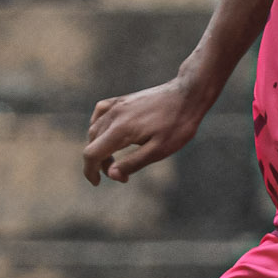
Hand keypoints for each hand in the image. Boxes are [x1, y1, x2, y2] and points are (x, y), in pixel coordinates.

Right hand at [83, 77, 207, 186]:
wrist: (188, 94)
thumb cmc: (177, 124)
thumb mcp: (159, 150)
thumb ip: (133, 163)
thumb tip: (110, 175)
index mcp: (121, 130)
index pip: (92, 153)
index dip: (89, 171)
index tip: (97, 183)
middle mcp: (114, 115)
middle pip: (92, 143)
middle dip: (99, 162)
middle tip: (120, 174)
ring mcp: (117, 105)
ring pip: (95, 129)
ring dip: (99, 147)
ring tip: (116, 159)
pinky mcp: (122, 100)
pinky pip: (100, 114)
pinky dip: (98, 127)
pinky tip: (107, 133)